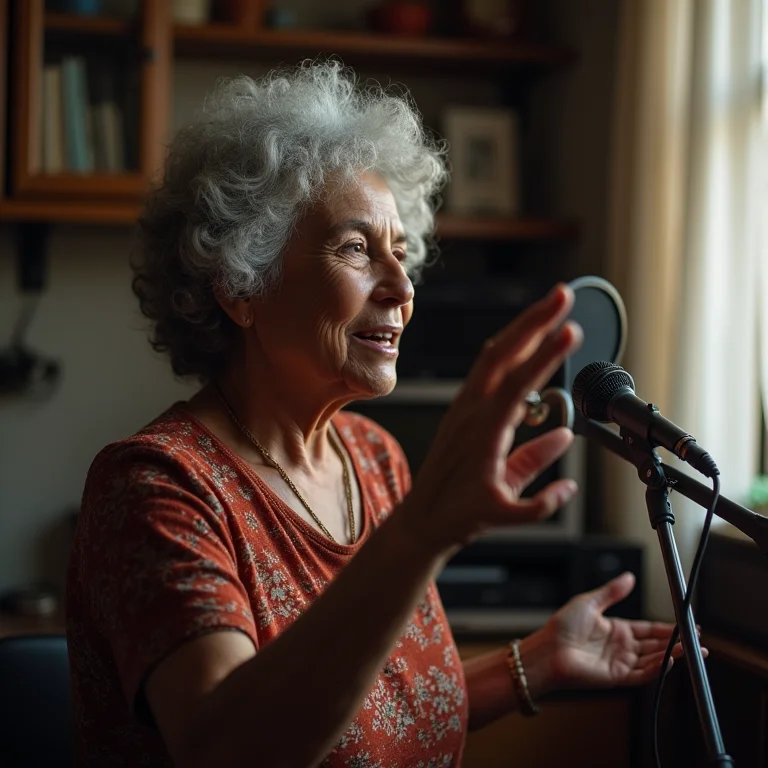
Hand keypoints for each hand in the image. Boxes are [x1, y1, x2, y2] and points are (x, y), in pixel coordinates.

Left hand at [402, 284, 582, 553]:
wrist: (421, 518)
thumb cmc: (457, 517)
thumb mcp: (504, 515)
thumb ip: (540, 503)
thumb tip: (568, 485)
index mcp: (483, 433)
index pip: (518, 385)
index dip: (546, 356)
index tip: (571, 329)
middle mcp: (471, 412)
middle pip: (503, 353)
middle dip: (534, 320)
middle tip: (563, 295)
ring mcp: (465, 407)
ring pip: (494, 356)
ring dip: (521, 328)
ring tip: (550, 308)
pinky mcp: (464, 410)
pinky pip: (488, 372)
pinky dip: (509, 350)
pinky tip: (528, 344)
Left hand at [539, 572, 706, 690]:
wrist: (548, 650)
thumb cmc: (562, 626)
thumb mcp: (590, 602)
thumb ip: (612, 591)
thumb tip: (630, 577)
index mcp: (617, 629)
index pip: (649, 629)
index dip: (668, 627)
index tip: (686, 623)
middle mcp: (622, 647)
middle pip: (657, 645)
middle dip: (678, 643)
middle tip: (698, 640)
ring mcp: (621, 663)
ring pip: (654, 660)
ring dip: (674, 655)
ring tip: (692, 649)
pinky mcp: (617, 677)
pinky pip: (642, 674)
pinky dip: (657, 669)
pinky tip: (670, 659)